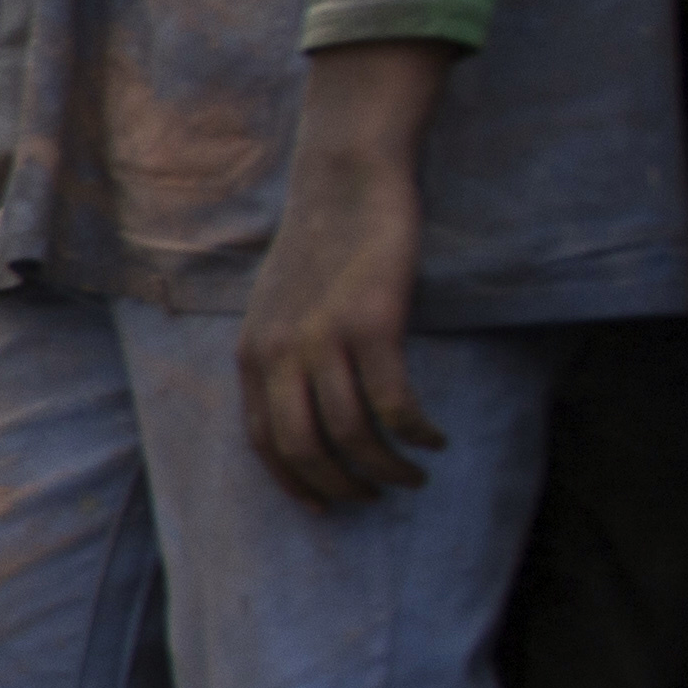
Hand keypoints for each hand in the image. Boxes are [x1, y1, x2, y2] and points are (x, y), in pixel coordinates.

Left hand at [241, 45, 453, 509]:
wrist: (342, 180)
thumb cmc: (319, 245)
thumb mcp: (278, 306)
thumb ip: (282, 356)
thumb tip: (300, 408)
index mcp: (252, 354)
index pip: (263, 442)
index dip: (295, 483)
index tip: (328, 507)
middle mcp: (278, 354)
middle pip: (303, 450)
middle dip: (342, 487)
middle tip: (377, 497)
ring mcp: (323, 340)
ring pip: (350, 435)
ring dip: (386, 469)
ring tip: (413, 476)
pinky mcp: (372, 323)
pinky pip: (394, 403)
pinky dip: (416, 433)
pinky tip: (435, 438)